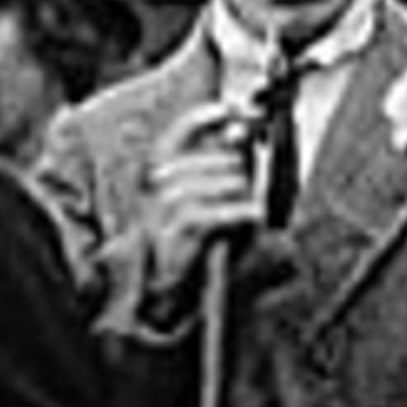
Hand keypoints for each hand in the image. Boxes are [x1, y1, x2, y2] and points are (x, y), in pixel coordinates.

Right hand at [141, 101, 261, 311]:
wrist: (168, 296)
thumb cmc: (194, 245)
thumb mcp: (210, 198)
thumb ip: (223, 163)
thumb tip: (239, 129)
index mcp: (158, 177)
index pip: (177, 134)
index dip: (205, 117)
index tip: (234, 111)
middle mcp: (153, 192)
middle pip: (205, 159)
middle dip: (234, 168)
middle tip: (246, 185)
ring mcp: (159, 217)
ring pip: (209, 185)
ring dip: (238, 192)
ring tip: (249, 206)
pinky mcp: (172, 241)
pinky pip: (208, 215)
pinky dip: (238, 213)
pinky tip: (253, 216)